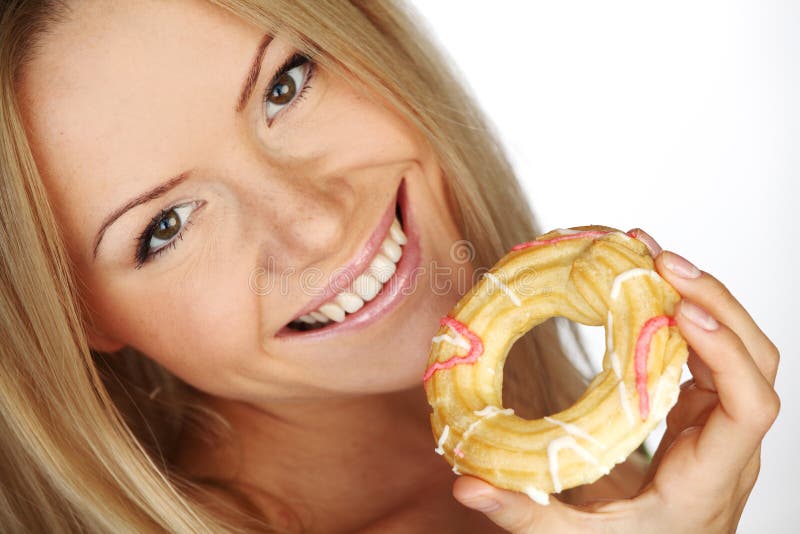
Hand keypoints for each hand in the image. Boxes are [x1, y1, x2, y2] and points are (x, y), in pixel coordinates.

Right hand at [452, 228, 779, 532]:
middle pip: (753, 359)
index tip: (683, 313)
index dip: (725, 352)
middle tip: (660, 261)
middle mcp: (724, 442)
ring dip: (699, 297)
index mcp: (708, 476)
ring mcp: (714, 421)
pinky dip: (681, 311)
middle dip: (714, 302)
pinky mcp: (696, 408)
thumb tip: (467, 486)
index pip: (749, 407)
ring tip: (651, 257)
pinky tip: (646, 286)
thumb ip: (525, 515)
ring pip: (733, 346)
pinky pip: (703, 349)